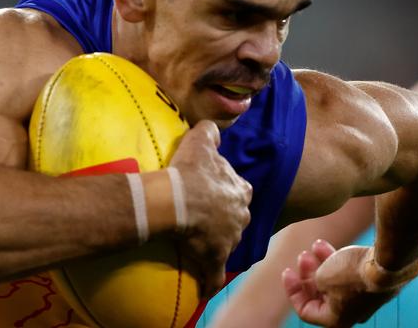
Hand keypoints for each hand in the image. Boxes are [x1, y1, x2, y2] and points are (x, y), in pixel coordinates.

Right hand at [169, 120, 252, 298]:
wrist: (177, 199)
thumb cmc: (190, 170)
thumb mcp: (201, 140)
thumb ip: (211, 132)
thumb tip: (213, 129)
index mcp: (239, 190)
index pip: (241, 190)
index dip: (229, 190)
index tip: (216, 191)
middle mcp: (240, 216)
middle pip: (237, 218)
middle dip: (227, 219)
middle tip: (208, 218)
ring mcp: (229, 240)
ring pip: (228, 244)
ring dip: (219, 245)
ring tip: (201, 245)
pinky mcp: (214, 259)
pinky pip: (214, 276)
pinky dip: (210, 282)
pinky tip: (205, 289)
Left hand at [283, 240, 398, 326]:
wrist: (386, 263)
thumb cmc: (352, 274)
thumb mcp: (321, 277)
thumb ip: (314, 280)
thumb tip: (319, 277)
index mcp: (336, 320)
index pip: (306, 310)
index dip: (293, 290)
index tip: (288, 271)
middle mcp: (350, 313)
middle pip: (320, 294)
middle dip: (308, 273)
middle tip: (303, 256)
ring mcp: (362, 298)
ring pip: (333, 280)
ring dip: (320, 263)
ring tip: (313, 246)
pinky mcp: (370, 282)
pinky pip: (346, 273)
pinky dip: (334, 260)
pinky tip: (323, 244)